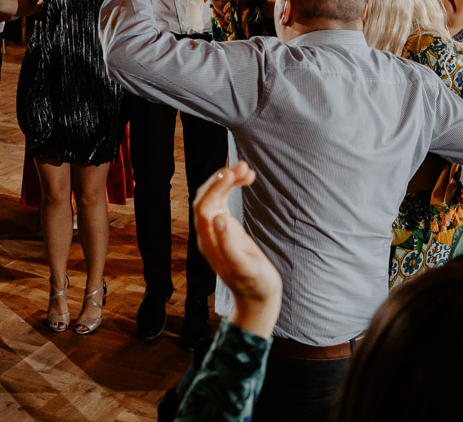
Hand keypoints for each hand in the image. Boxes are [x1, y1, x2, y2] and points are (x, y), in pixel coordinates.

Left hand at [193, 161, 281, 337]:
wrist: (258, 298)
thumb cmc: (255, 285)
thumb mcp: (244, 268)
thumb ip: (229, 244)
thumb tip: (218, 218)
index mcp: (208, 242)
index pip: (203, 207)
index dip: (215, 189)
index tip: (232, 174)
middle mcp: (207, 233)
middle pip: (206, 198)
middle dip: (221, 180)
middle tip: (242, 165)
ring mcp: (215, 230)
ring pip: (214, 197)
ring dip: (227, 181)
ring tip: (247, 168)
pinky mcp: (225, 228)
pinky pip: (223, 201)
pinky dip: (233, 188)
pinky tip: (247, 179)